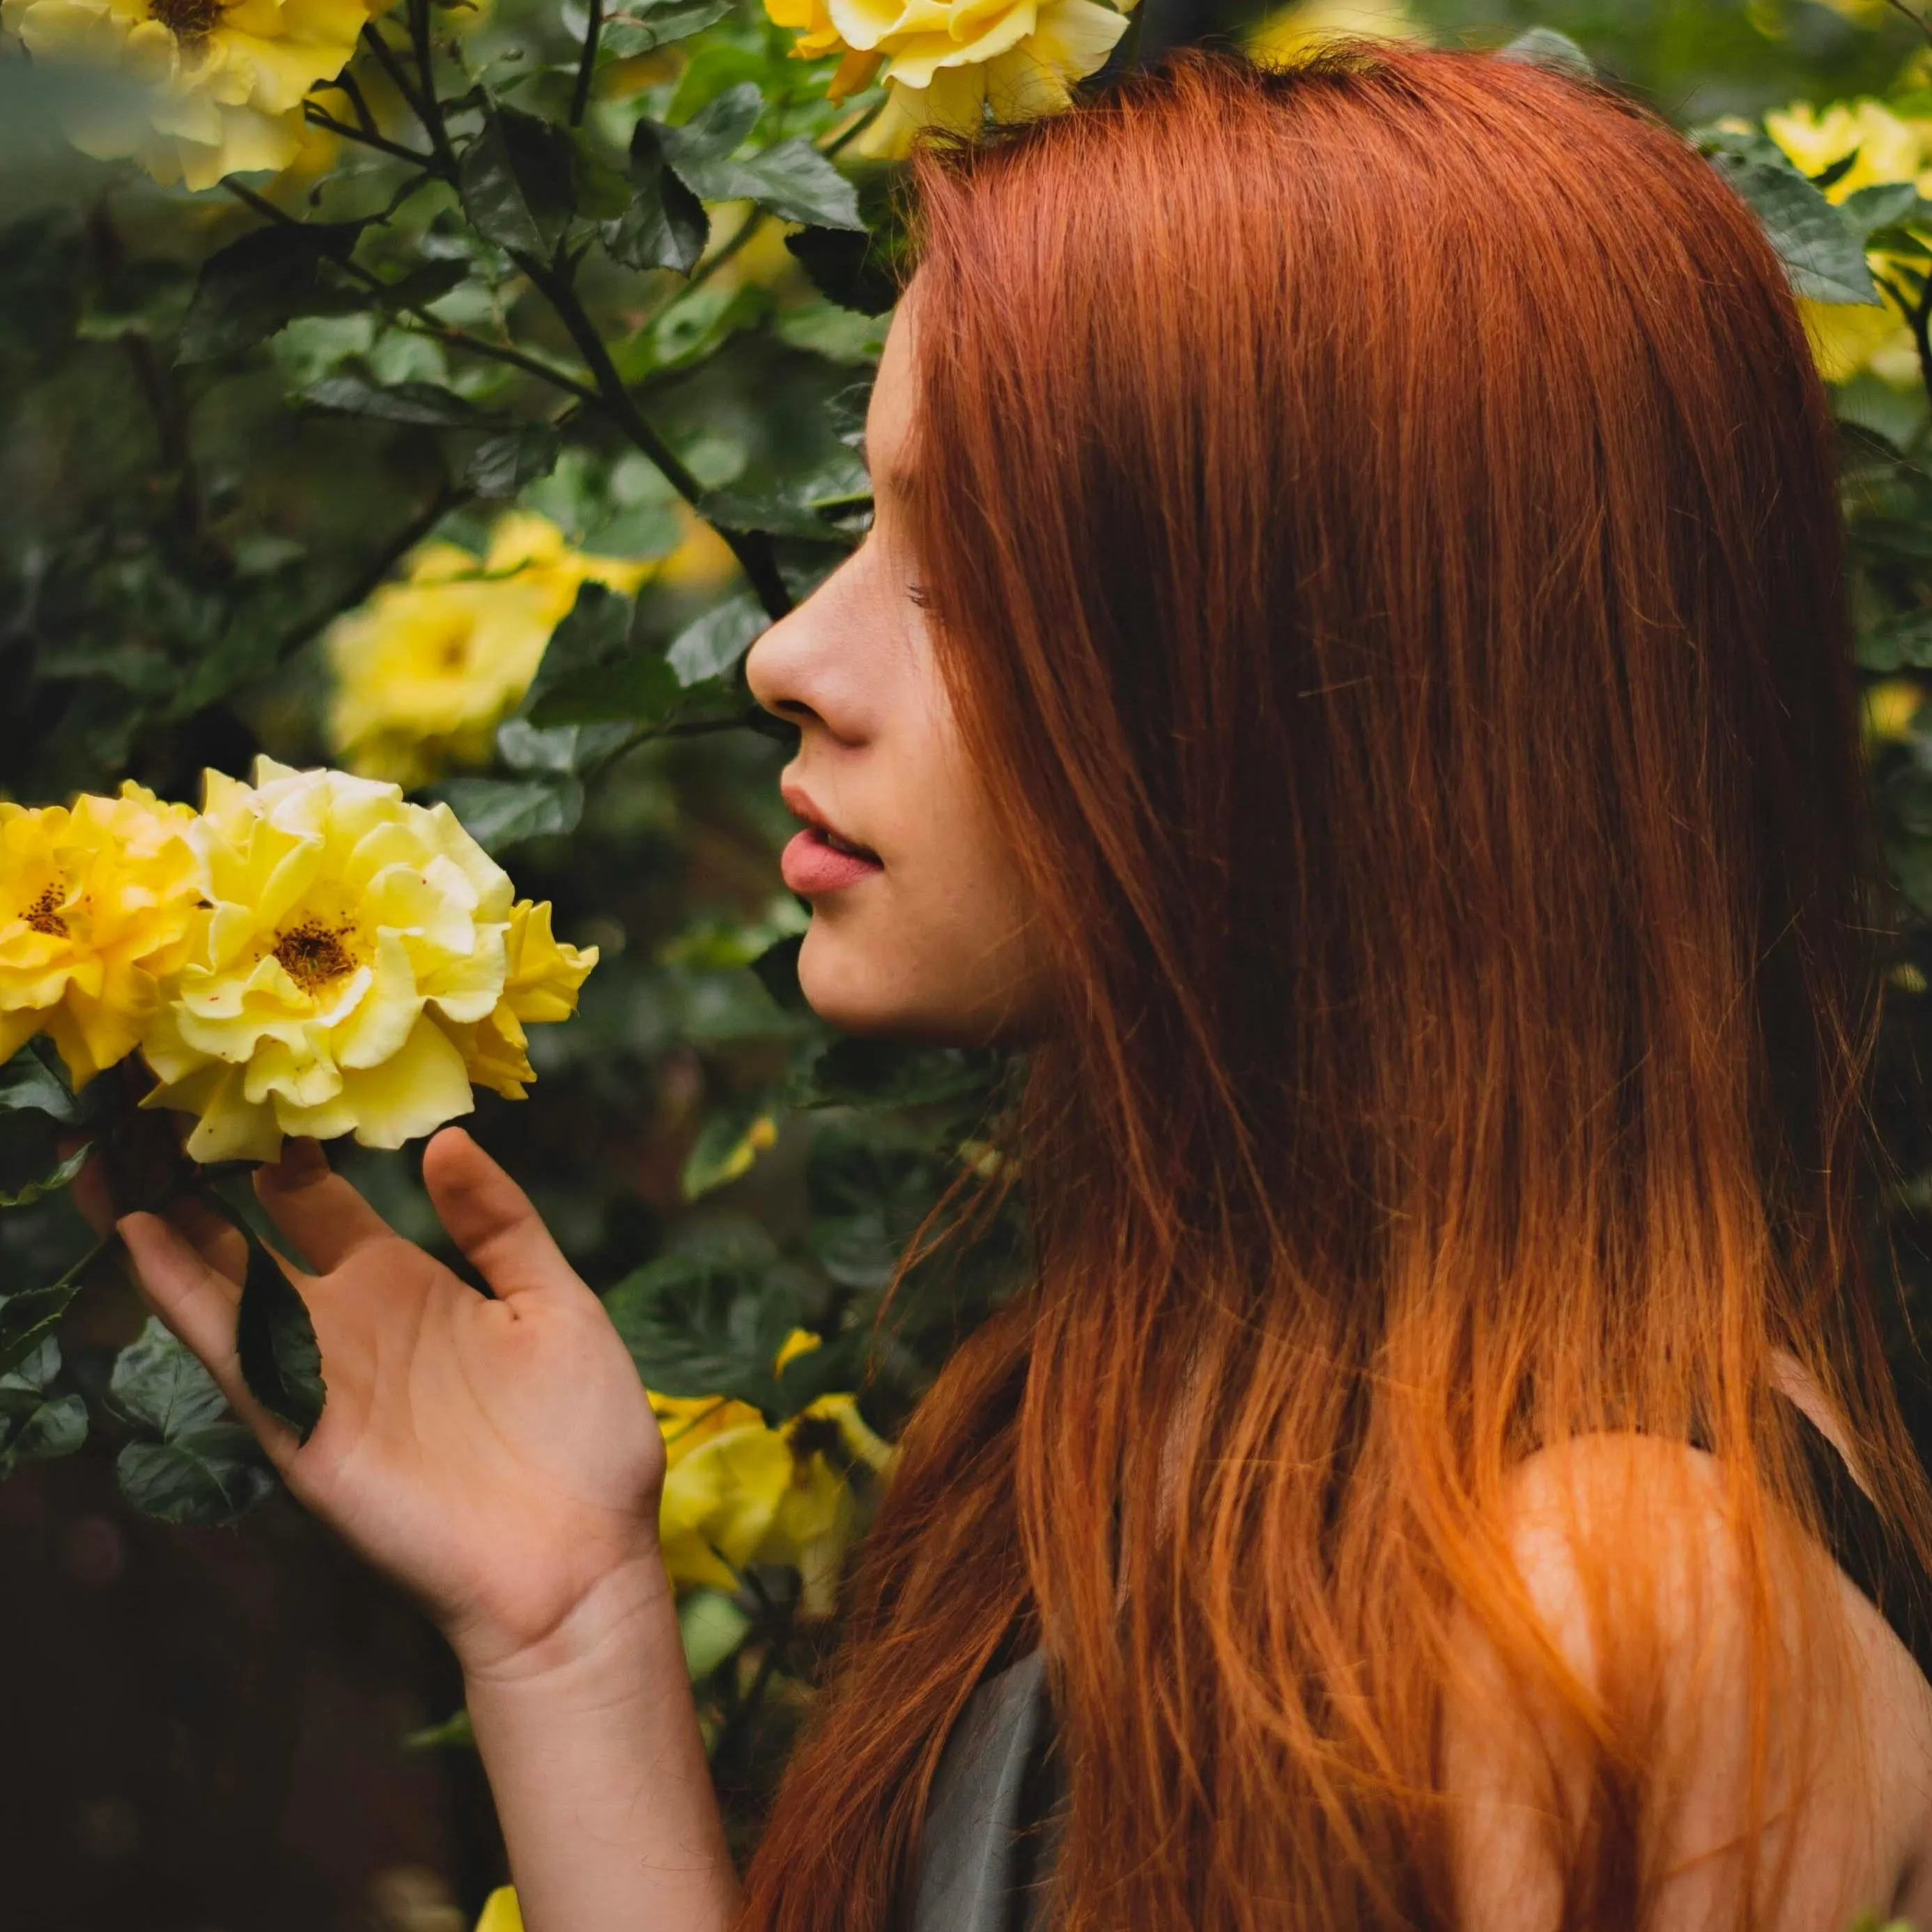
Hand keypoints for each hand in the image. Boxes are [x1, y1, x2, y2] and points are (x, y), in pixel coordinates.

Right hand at [91, 1129, 669, 1675]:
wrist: (583, 1561)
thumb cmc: (584, 1437)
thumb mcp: (555, 1303)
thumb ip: (500, 1224)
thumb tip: (448, 1139)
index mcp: (409, 1284)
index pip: (319, 1203)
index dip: (282, 1148)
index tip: (245, 1082)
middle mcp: (349, 1322)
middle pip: (249, 1236)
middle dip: (198, 1179)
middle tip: (146, 1105)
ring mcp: (320, 1374)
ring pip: (222, 1285)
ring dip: (162, 1225)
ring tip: (109, 1154)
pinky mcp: (304, 1432)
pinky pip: (237, 1353)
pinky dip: (185, 1296)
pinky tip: (141, 1238)